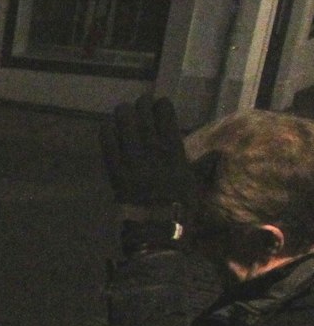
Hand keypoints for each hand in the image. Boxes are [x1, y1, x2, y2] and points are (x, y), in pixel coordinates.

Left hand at [100, 95, 216, 215]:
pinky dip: (107, 131)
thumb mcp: (195, 180)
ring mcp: (131, 158)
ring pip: (124, 125)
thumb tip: (218, 153)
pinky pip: (107, 144)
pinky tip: (107, 125)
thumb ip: (202, 163)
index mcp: (173, 149)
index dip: (161, 106)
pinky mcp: (115, 169)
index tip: (160, 102)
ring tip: (123, 109)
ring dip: (123, 114)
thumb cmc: (180, 203)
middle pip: (142, 117)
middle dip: (141, 105)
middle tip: (141, 101)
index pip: (166, 118)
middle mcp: (152, 149)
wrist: (156, 224)